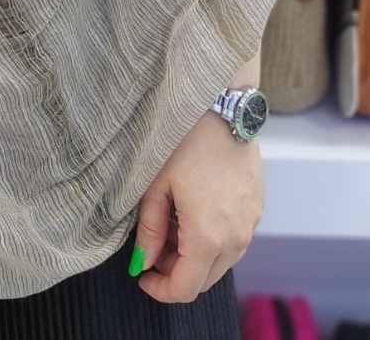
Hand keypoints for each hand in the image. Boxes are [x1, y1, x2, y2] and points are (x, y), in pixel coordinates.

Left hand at [131, 109, 263, 303]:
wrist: (224, 108)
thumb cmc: (186, 141)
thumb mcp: (156, 185)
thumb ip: (149, 231)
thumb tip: (142, 262)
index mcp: (208, 237)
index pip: (185, 288)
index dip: (160, 290)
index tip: (142, 276)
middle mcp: (236, 238)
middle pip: (204, 280)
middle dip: (175, 272)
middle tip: (152, 247)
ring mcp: (250, 224)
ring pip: (221, 262)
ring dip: (194, 257)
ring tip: (170, 224)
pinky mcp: (256, 209)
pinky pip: (233, 240)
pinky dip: (212, 240)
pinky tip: (192, 212)